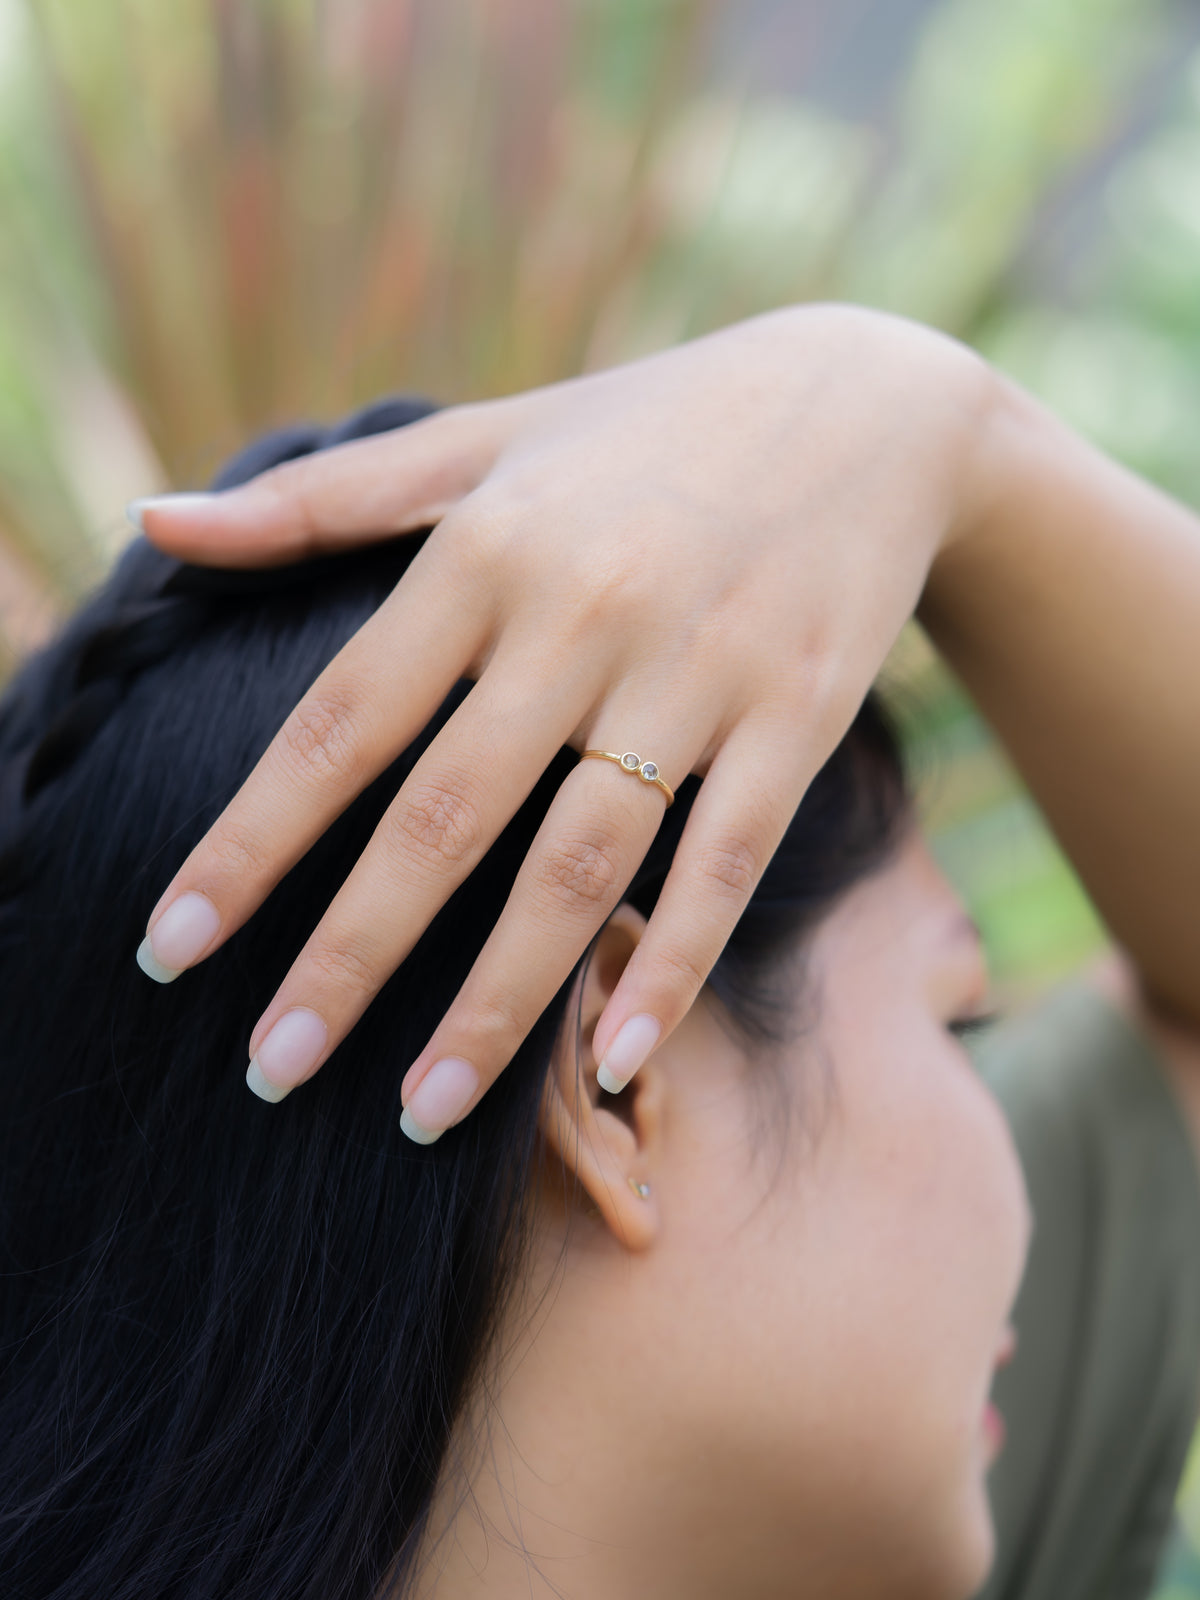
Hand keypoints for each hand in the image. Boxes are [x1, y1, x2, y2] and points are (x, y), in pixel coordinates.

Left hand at [131, 302, 995, 1137]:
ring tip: (425, 1112)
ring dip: (499, 998)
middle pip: (447, 815)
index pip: (341, 719)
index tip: (169, 947)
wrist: (864, 407)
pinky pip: (724, 863)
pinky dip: (672, 966)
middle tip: (271, 1073)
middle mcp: (585, 616)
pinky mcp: (795, 720)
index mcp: (487, 550)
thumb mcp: (482, 440)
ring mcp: (698, 674)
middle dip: (351, 955)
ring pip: (582, 861)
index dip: (249, 840)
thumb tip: (152, 527)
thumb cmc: (640, 435)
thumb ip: (320, 501)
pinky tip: (612, 1063)